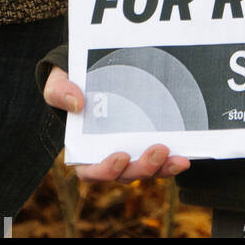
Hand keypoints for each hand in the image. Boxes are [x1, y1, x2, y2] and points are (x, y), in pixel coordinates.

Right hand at [43, 66, 190, 181]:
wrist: (94, 70)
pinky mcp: (150, 140)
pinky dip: (173, 159)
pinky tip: (185, 154)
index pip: (91, 171)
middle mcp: (109, 155)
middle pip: (126, 174)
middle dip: (142, 168)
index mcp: (83, 149)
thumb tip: (77, 103)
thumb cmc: (73, 82)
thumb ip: (60, 91)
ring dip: (163, 168)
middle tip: (158, 151)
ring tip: (178, 157)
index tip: (120, 156)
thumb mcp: (59, 82)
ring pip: (147, 170)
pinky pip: (162, 158)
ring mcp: (132, 150)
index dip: (105, 170)